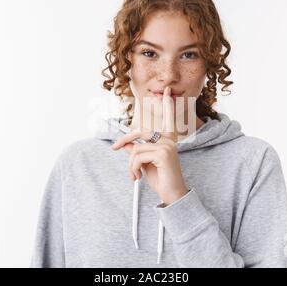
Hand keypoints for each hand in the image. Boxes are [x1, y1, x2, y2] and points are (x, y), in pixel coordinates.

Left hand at [111, 86, 188, 205]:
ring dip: (131, 164)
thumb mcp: (144, 163)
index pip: (168, 118)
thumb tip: (124, 143)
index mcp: (167, 140)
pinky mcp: (163, 154)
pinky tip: (138, 176)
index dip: (167, 104)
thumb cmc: (160, 179)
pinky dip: (133, 168)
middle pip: (140, 132)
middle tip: (114, 148)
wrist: (171, 195)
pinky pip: (137, 156)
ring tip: (134, 175)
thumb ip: (136, 150)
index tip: (168, 90)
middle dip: (125, 140)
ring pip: (136, 149)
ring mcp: (167, 146)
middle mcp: (169, 140)